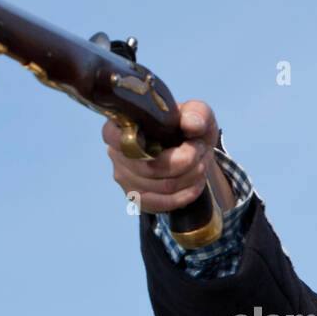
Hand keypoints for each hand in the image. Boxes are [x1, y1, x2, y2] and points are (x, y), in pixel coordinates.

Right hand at [102, 100, 229, 213]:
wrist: (192, 153)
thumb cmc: (188, 130)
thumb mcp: (197, 113)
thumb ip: (197, 112)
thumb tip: (190, 124)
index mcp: (123, 125)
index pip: (114, 137)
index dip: (140, 143)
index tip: (172, 140)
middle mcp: (117, 153)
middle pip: (150, 167)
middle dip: (186, 160)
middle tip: (200, 149)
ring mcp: (125, 178)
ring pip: (162, 186)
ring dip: (191, 175)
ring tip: (201, 163)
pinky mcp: (137, 198)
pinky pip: (164, 203)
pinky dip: (187, 194)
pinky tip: (196, 183)